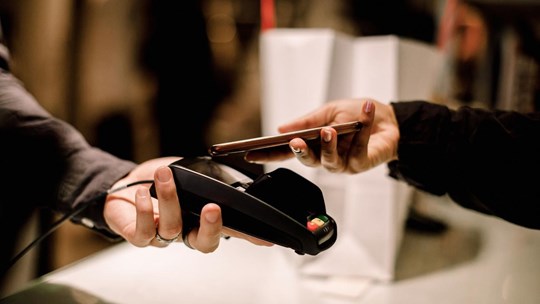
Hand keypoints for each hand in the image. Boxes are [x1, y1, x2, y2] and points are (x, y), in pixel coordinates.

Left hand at [104, 157, 271, 252]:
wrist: (125, 184)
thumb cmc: (160, 181)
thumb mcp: (190, 174)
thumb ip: (209, 179)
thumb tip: (231, 177)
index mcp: (202, 219)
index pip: (230, 229)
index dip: (248, 235)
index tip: (264, 238)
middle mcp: (186, 231)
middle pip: (205, 243)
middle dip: (211, 227)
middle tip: (213, 208)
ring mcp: (163, 236)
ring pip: (172, 228)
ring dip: (169, 199)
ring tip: (165, 175)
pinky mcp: (139, 235)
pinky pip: (144, 232)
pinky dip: (144, 211)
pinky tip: (143, 193)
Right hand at [245, 99, 399, 173]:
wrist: (388, 118)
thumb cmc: (355, 114)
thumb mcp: (328, 111)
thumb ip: (305, 121)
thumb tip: (280, 129)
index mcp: (313, 144)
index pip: (287, 152)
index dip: (269, 155)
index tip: (251, 153)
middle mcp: (324, 157)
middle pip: (307, 161)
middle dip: (300, 153)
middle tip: (294, 143)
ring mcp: (341, 163)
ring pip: (329, 161)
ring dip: (328, 145)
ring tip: (329, 130)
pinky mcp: (360, 164)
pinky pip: (357, 149)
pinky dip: (362, 128)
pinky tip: (365, 111)